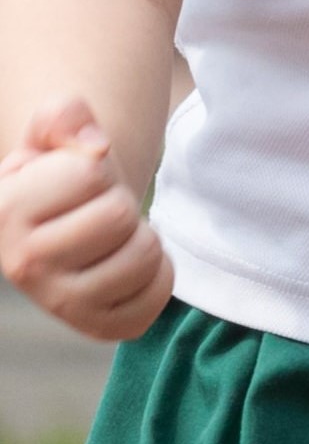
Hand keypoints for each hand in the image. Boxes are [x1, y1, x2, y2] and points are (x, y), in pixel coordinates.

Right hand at [0, 98, 168, 343]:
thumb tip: (95, 144)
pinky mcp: (97, 326)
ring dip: (140, 238)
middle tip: (95, 212)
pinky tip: (125, 266)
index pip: (89, 172)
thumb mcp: (49, 136)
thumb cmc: (57, 177)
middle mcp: (22, 264)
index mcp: (4, 211)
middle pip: (118, 215)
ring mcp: (58, 302)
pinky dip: (157, 274)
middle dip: (118, 203)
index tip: (72, 183)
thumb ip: (64, 117)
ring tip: (109, 240)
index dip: (94, 169)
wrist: (61, 228)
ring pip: (144, 255)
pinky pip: (158, 294)